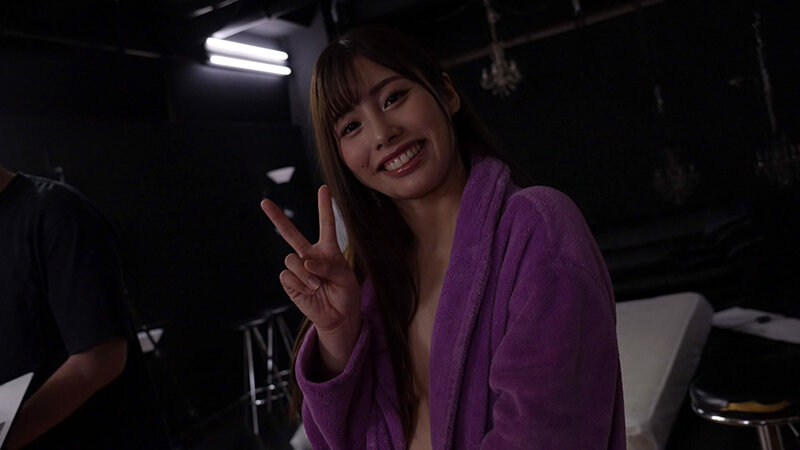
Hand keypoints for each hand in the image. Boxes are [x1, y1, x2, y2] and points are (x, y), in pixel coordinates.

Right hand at [261, 186, 360, 371]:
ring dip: (306, 273)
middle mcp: (309, 256)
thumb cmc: (345, 295)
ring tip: (317, 285)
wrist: (338, 318)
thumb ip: (328, 266)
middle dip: (277, 218)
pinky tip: (309, 291)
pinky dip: (300, 284)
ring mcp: (298, 269)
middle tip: (264, 202)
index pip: (326, 225)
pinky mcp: (290, 283)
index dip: (324, 206)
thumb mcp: (345, 278)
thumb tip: (305, 262)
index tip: (324, 188)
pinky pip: (289, 276)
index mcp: (328, 250)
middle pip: (291, 233)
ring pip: (292, 259)